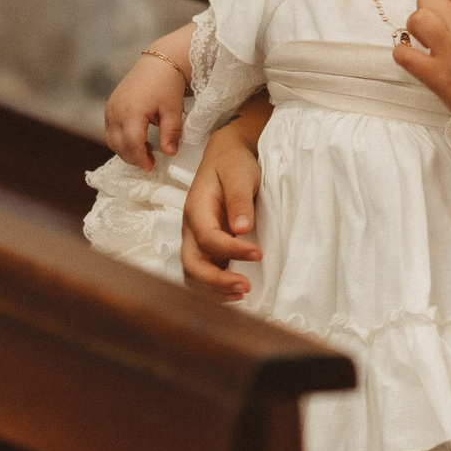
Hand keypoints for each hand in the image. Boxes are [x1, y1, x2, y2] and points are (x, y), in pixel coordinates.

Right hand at [105, 53, 188, 170]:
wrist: (159, 62)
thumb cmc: (167, 84)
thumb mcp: (173, 110)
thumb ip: (171, 133)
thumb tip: (170, 153)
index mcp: (131, 112)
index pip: (131, 144)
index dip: (140, 159)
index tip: (150, 166)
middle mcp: (116, 111)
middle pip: (118, 145)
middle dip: (133, 157)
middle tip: (150, 162)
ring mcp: (110, 109)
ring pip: (112, 140)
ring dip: (126, 150)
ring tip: (146, 151)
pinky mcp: (110, 107)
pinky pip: (110, 130)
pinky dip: (121, 140)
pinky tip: (138, 139)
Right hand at [180, 118, 262, 297]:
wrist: (227, 155)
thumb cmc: (233, 162)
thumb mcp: (239, 173)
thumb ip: (239, 200)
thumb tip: (241, 228)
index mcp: (197, 209)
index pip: (208, 239)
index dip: (232, 250)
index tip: (259, 254)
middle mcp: (192, 228)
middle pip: (191, 264)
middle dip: (215, 281)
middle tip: (245, 288)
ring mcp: (197, 239)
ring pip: (194, 273)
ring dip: (214, 289)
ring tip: (242, 295)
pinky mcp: (208, 246)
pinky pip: (204, 272)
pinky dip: (216, 286)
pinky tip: (236, 291)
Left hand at [397, 0, 450, 151]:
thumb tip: (445, 4)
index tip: (444, 6)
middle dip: (426, 9)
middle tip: (435, 27)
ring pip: (415, 19)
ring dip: (415, 29)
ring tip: (425, 42)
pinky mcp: (438, 78)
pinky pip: (404, 54)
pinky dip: (403, 54)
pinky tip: (414, 60)